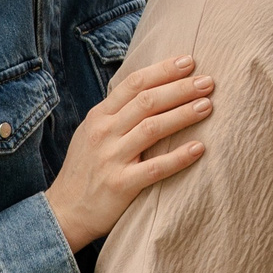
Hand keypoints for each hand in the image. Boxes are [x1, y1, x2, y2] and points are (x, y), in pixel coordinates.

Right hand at [45, 54, 213, 251]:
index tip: (189, 61)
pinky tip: (199, 148)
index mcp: (99, 116)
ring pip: (152, 128)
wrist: (64, 212)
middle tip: (208, 81)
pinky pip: (155, 168)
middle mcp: (104, 132)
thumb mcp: (92, 132)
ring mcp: (111, 158)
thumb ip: (117, 112)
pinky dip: (179, 157)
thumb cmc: (86, 169)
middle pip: (147, 101)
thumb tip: (152, 88)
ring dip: (183, 114)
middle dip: (180, 88)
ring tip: (207, 105)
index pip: (134, 84)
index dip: (163, 70)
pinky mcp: (121, 185)